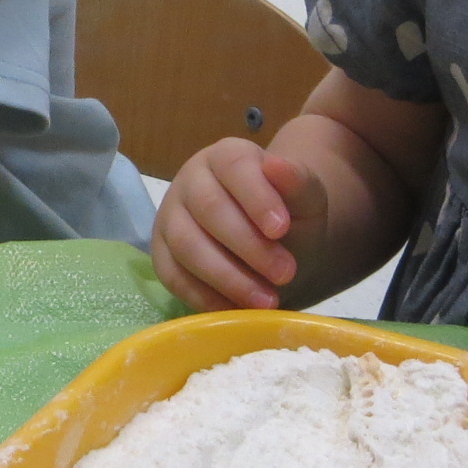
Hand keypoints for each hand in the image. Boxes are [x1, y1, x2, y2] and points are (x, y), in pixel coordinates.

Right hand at [153, 141, 329, 311]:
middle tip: (286, 274)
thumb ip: (298, 183)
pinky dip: (205, 297)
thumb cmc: (286, 217)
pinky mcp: (161, 255)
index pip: (234, 166)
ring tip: (267, 301)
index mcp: (226, 157)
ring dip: (228, 277)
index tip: (281, 229)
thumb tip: (277, 165)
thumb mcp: (305, 200)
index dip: (256, 197)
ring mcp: (170, 217)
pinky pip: (173, 276)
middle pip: (208, 208)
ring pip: (187, 245)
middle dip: (249, 245)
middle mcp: (190, 181)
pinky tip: (237, 310)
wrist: (271, 247)